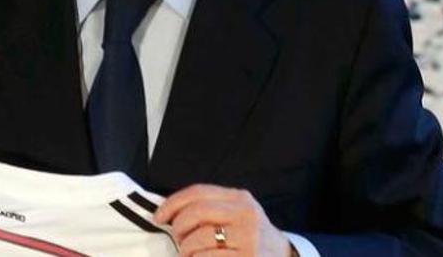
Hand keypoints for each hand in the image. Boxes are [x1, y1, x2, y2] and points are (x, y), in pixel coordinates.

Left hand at [154, 184, 291, 256]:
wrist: (284, 256)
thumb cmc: (249, 235)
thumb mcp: (237, 213)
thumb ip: (209, 207)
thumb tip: (168, 210)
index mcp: (240, 198)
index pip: (198, 192)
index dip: (172, 203)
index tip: (159, 216)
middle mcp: (246, 214)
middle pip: (196, 212)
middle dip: (178, 227)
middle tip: (177, 238)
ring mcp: (248, 238)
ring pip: (198, 239)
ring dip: (186, 249)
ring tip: (189, 253)